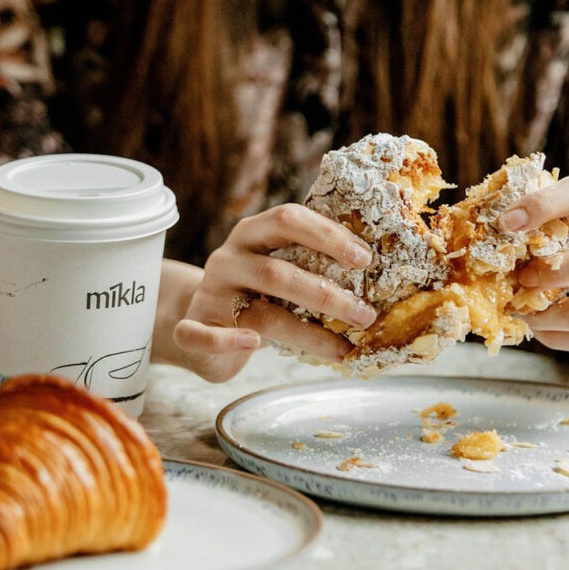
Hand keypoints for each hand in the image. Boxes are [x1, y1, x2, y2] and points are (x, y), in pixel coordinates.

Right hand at [172, 204, 375, 381]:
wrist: (201, 319)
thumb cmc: (256, 292)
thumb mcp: (279, 267)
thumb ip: (311, 262)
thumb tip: (376, 269)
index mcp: (253, 233)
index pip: (289, 219)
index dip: (327, 235)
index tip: (364, 258)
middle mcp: (230, 258)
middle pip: (278, 272)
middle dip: (327, 295)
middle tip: (365, 314)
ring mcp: (210, 293)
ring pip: (260, 314)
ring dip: (308, 334)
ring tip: (344, 349)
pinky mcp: (192, 328)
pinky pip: (201, 336)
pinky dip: (228, 342)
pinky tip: (254, 345)